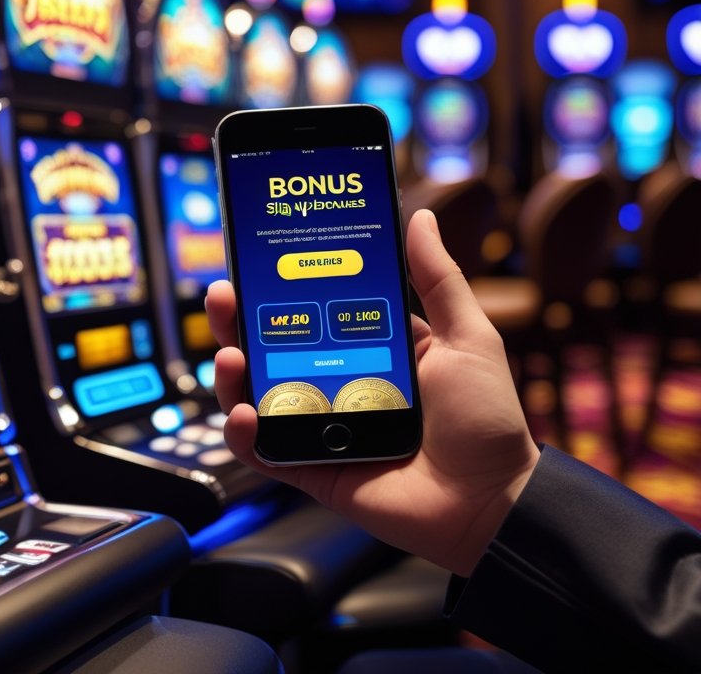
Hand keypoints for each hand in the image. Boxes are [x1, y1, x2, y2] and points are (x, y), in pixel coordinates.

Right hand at [207, 209, 539, 576]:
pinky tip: (245, 415)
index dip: (279, 288)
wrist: (493, 501)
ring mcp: (320, 428)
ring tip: (232, 356)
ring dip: (233, 374)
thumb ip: (437, 278)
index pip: (311, 311)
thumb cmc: (487, 421)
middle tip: (225, 296)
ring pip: (257, 396)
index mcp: (369, 350)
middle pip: (271, 348)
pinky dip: (245, 434)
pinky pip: (264, 452)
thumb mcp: (467, 337)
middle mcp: (337, 385)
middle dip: (239, 321)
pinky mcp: (311, 469)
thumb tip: (418, 218)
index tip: (257, 259)